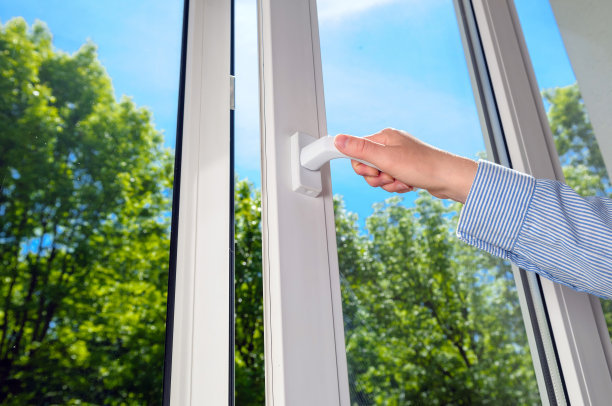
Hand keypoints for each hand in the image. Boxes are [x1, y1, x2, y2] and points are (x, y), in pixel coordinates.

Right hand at [334, 128, 477, 202]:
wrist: (449, 179)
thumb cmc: (422, 166)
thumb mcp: (385, 159)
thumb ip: (360, 150)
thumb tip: (338, 139)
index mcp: (384, 137)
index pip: (357, 151)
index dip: (362, 166)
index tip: (373, 171)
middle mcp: (392, 144)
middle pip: (367, 165)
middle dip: (376, 177)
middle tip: (389, 177)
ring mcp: (400, 157)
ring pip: (379, 176)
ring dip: (388, 184)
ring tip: (403, 182)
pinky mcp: (407, 169)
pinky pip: (392, 180)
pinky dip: (398, 186)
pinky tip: (409, 185)